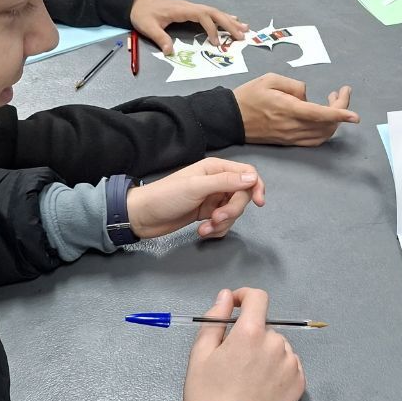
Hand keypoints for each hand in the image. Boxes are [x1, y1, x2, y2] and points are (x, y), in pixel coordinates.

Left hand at [126, 157, 265, 239]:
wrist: (142, 216)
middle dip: (233, 211)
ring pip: (234, 212)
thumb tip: (253, 179)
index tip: (259, 203)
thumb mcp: (197, 188)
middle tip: (217, 219)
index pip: (247, 174)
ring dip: (223, 223)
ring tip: (205, 228)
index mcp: (216, 169)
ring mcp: (213, 199)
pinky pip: (223, 223)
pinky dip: (217, 229)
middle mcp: (217, 182)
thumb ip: (226, 182)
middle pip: (242, 196)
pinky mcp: (207, 214)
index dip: (256, 187)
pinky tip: (202, 231)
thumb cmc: (166, 196)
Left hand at [130, 0, 247, 54]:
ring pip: (215, 12)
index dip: (212, 29)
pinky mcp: (191, 10)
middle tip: (242, 35)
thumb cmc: (142, 14)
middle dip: (229, 24)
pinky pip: (210, 13)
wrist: (136, 2)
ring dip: (230, 20)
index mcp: (182, 10)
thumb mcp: (148, 27)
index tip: (216, 43)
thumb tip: (170, 52)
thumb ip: (161, 38)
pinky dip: (223, 17)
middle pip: (214, 13)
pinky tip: (232, 20)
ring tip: (245, 28)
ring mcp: (191, 7)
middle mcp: (190, 7)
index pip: (203, 16)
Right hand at [183, 287, 305, 400]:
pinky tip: (261, 388)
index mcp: (251, 333)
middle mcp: (276, 344)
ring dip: (265, 354)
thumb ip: (215, 319)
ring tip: (247, 379)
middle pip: (265, 328)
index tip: (235, 306)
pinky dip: (278, 370)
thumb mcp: (200, 354)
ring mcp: (290, 365)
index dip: (245, 297)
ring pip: (278, 348)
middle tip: (233, 361)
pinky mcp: (299, 384)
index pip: (258, 298)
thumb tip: (226, 296)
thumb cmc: (207, 396)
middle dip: (250, 337)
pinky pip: (289, 366)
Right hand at [235, 72, 358, 145]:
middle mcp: (292, 126)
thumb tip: (308, 96)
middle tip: (341, 92)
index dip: (340, 114)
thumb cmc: (249, 96)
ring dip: (334, 120)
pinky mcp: (289, 142)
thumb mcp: (270, 79)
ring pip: (323, 134)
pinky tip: (324, 118)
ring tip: (332, 102)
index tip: (355, 116)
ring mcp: (291, 137)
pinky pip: (314, 140)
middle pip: (327, 125)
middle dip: (341, 109)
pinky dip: (325, 130)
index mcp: (288, 109)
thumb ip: (294, 85)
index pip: (321, 114)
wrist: (230, 119)